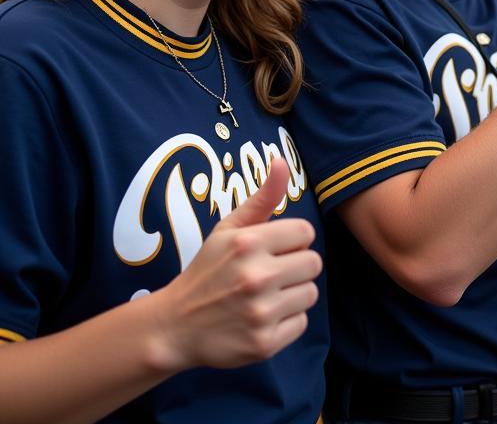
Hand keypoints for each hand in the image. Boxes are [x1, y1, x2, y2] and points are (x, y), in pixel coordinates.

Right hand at [151, 158, 320, 372]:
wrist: (174, 326)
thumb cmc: (208, 270)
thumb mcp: (228, 229)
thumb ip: (262, 197)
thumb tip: (282, 162)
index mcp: (249, 243)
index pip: (305, 232)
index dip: (292, 241)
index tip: (273, 250)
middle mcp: (256, 277)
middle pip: (313, 263)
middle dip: (295, 267)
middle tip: (269, 275)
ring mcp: (260, 313)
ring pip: (311, 293)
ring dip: (293, 294)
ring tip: (265, 296)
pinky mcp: (264, 343)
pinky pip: (301, 323)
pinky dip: (286, 322)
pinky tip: (262, 318)